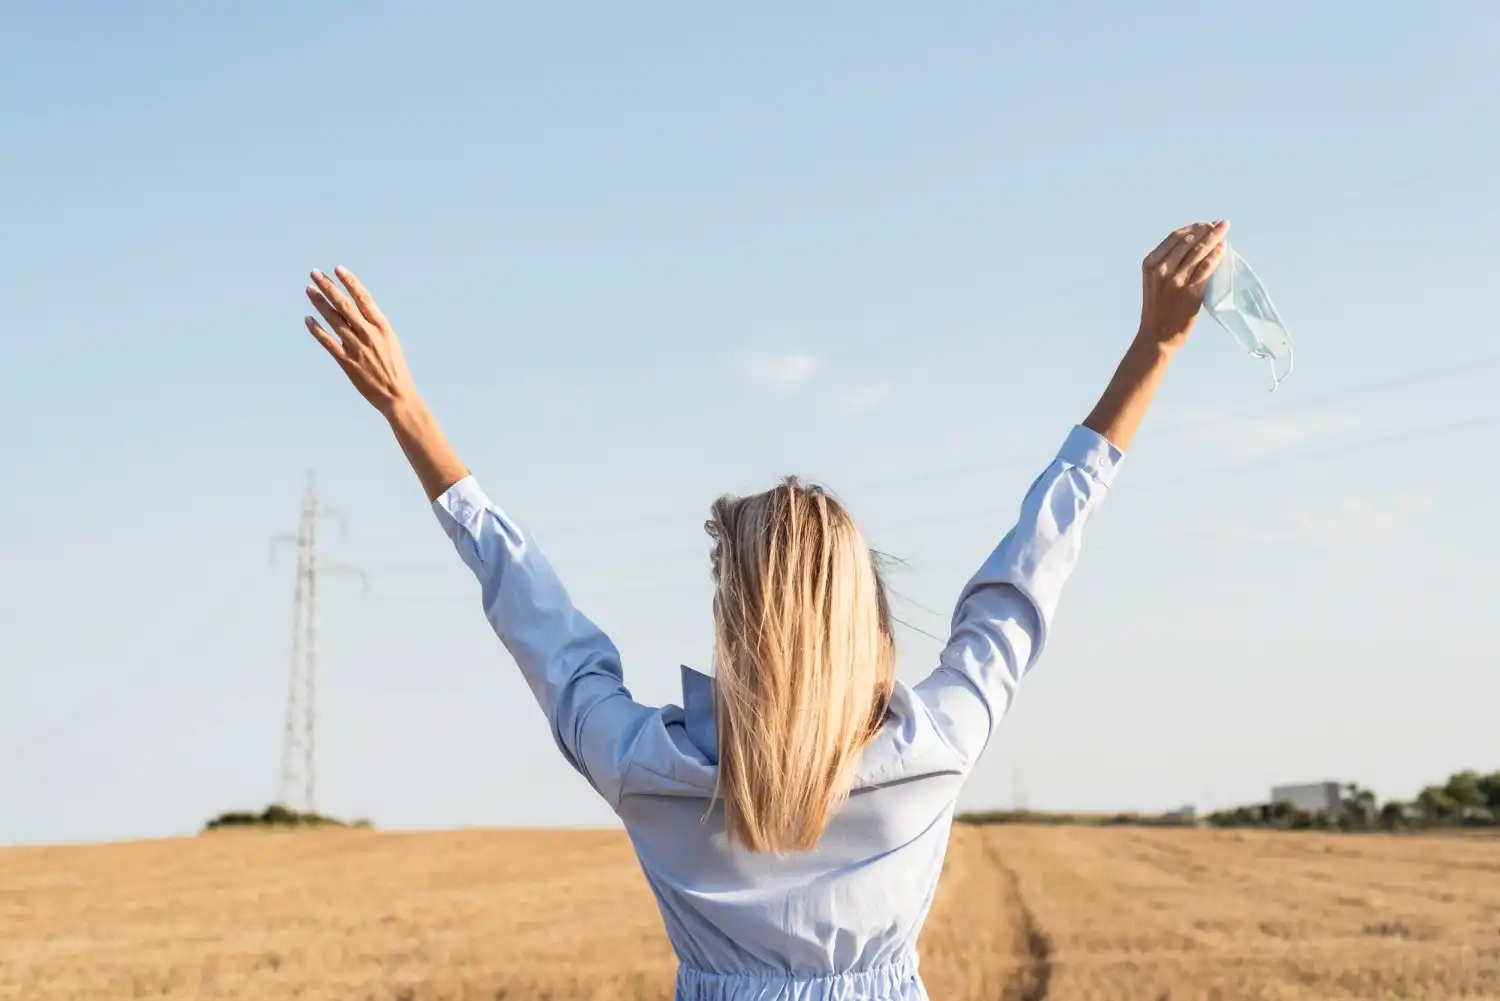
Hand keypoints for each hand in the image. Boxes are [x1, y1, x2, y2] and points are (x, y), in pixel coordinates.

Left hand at [304, 267, 417, 419]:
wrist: (397, 396)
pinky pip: (328, 343)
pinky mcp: (347, 362)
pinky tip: (308, 319)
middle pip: (345, 305)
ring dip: (320, 303)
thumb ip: (375, 325)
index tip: (338, 269)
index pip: (363, 298)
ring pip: (334, 320)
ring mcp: (357, 348)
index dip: (350, 282)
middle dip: (329, 287)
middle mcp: (369, 334)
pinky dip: (317, 330)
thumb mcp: (391, 341)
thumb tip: (359, 308)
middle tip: (315, 273)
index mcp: (382, 327)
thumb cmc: (395, 368)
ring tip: (309, 289)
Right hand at [1137, 220, 1229, 349]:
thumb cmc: (1157, 308)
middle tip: (1220, 224)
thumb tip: (1194, 244)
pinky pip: (1206, 268)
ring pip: (1199, 252)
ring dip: (1214, 237)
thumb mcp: (1153, 281)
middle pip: (1189, 241)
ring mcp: (1176, 281)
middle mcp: (1162, 270)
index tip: (1205, 224)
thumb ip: (1167, 263)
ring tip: (1224, 229)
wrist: (1156, 336)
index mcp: (1150, 264)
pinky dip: (1216, 256)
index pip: (1175, 237)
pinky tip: (1223, 248)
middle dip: (1207, 229)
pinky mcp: (1190, 293)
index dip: (1193, 227)